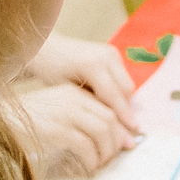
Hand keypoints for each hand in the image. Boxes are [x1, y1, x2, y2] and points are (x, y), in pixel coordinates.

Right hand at [16, 81, 136, 179]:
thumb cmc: (26, 125)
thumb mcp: (56, 114)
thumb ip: (80, 120)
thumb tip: (113, 139)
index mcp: (73, 93)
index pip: (108, 108)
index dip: (120, 129)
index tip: (127, 144)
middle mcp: (72, 99)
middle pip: (109, 120)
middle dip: (116, 142)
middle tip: (112, 158)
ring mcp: (65, 113)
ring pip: (102, 133)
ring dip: (105, 153)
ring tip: (98, 164)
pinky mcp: (58, 131)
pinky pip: (86, 147)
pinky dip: (91, 160)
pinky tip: (86, 168)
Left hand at [21, 33, 136, 132]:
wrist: (47, 48)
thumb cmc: (51, 71)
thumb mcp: (68, 92)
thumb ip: (90, 105)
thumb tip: (109, 125)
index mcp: (92, 65)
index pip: (113, 95)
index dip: (123, 115)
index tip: (132, 131)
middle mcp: (106, 56)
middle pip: (126, 89)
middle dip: (127, 109)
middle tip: (127, 129)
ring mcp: (111, 53)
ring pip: (127, 84)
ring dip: (124, 101)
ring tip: (120, 120)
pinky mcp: (113, 53)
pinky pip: (122, 78)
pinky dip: (119, 92)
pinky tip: (112, 105)